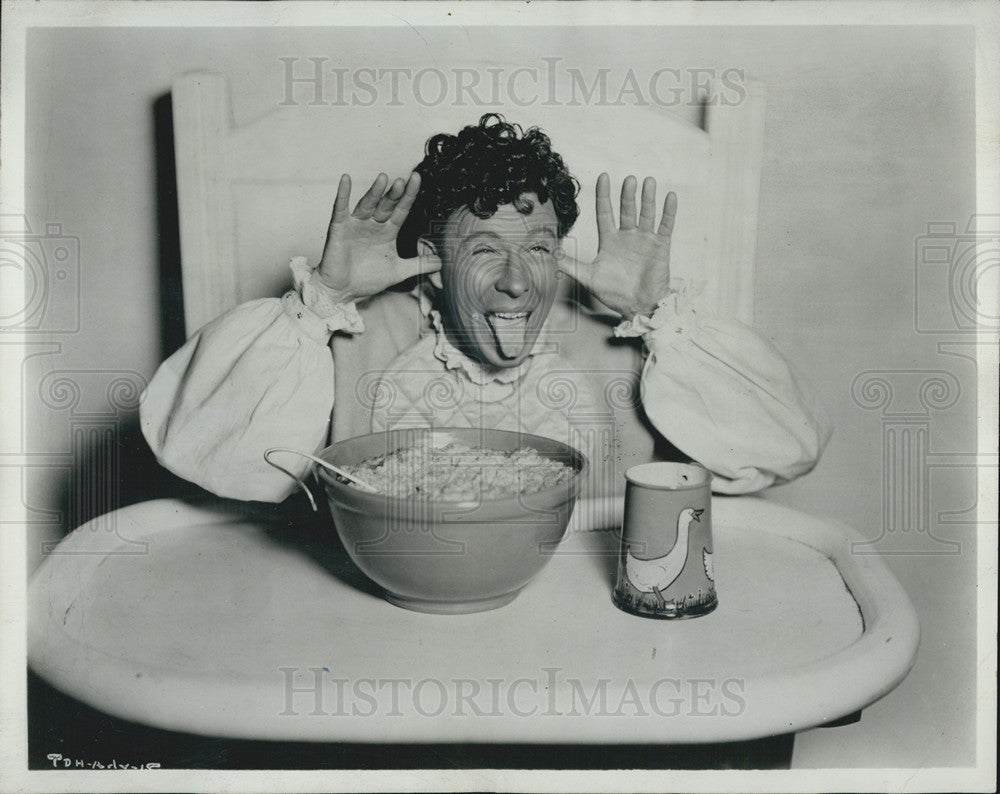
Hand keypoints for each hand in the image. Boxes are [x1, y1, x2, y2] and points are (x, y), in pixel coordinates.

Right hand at [317, 172, 434, 302]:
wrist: (343, 291)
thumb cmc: (367, 279)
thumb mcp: (398, 271)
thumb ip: (418, 265)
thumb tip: (441, 262)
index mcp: (387, 231)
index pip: (401, 210)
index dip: (409, 196)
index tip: (416, 178)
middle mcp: (372, 225)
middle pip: (386, 205)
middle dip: (394, 194)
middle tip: (403, 181)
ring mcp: (356, 225)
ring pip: (367, 205)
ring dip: (375, 192)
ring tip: (383, 179)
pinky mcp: (339, 228)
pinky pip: (341, 208)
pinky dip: (343, 194)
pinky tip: (346, 179)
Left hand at [564, 173, 676, 316]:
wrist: (638, 307)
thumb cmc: (614, 294)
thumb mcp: (589, 278)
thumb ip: (571, 265)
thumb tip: (551, 256)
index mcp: (609, 241)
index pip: (605, 212)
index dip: (603, 195)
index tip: (603, 177)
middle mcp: (627, 236)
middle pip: (627, 210)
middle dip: (627, 195)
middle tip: (629, 180)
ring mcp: (644, 240)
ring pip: (646, 214)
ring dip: (648, 198)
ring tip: (649, 182)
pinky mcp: (660, 246)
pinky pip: (665, 226)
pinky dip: (668, 212)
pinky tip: (670, 197)